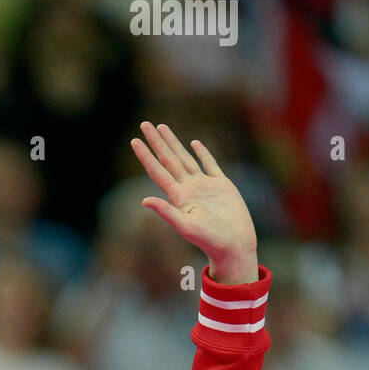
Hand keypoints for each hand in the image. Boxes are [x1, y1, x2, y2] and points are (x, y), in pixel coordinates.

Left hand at [130, 122, 257, 282]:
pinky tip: (195, 143)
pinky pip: (210, 164)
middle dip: (157, 142)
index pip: (157, 171)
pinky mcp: (221, 186)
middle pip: (168, 159)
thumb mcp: (186, 227)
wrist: (234, 246)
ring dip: (174, 143)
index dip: (146, 155)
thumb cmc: (210, 240)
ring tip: (162, 128)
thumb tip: (144, 200)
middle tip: (144, 124)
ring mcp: (204, 186)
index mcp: (178, 197)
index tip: (134, 140)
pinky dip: (202, 153)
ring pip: (185, 158)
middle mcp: (188, 188)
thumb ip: (166, 212)